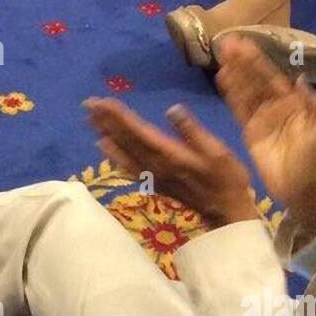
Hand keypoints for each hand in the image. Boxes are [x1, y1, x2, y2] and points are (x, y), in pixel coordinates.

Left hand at [85, 97, 259, 229]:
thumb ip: (193, 130)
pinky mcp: (156, 183)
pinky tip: (104, 148)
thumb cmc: (227, 179)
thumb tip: (172, 109)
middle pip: (126, 140)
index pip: (138, 131)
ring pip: (124, 153)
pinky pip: (128, 168)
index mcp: (170, 154)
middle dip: (106, 121)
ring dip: (106, 135)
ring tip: (91, 120)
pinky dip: (114, 156)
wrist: (228, 213)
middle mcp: (156, 165)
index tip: (102, 101)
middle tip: (88, 104)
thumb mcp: (218, 151)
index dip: (119, 116)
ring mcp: (154, 176)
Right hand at [215, 35, 315, 231]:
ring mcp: (261, 117)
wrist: (301, 191)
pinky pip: (238, 108)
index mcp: (293, 103)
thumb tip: (300, 78)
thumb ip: (312, 106)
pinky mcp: (249, 131)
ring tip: (219, 57)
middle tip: (225, 43)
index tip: (243, 43)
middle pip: (255, 79)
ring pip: (244, 90)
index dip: (257, 60)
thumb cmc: (314, 161)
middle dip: (241, 62)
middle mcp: (274, 105)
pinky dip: (230, 94)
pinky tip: (221, 79)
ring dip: (233, 74)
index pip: (272, 77)